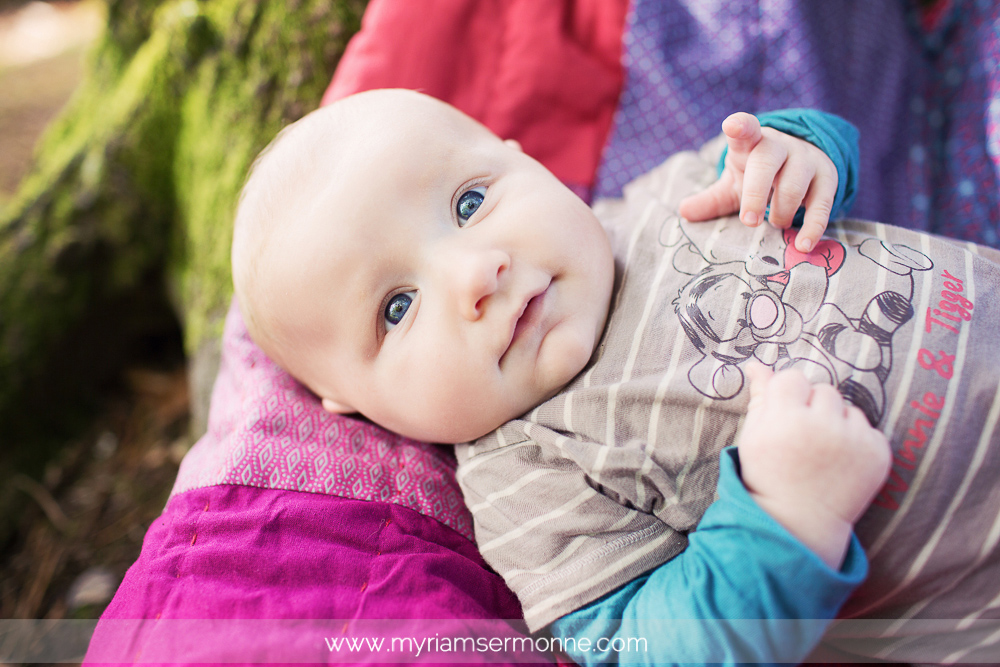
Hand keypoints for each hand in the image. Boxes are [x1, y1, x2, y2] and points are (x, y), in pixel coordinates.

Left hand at [678, 112, 838, 253]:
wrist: (800, 163)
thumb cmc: (758, 175)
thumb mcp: (733, 183)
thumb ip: (711, 198)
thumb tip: (683, 211)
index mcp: (751, 142)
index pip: (746, 128)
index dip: (740, 126)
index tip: (732, 126)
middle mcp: (780, 145)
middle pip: (767, 163)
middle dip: (755, 194)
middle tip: (749, 222)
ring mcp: (806, 158)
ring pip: (794, 185)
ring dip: (781, 212)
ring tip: (775, 223)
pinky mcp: (828, 177)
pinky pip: (822, 204)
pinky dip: (812, 227)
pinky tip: (802, 245)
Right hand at [736, 363, 891, 568]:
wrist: (799, 521)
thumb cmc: (769, 474)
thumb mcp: (754, 435)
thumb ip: (760, 397)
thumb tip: (757, 364)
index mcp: (786, 419)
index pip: (793, 377)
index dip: (787, 395)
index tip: (784, 416)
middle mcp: (823, 427)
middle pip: (824, 389)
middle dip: (813, 407)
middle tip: (802, 437)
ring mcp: (854, 442)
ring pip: (848, 408)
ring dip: (837, 422)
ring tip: (822, 450)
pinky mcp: (878, 455)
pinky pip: (868, 429)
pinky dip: (856, 441)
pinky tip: (840, 461)